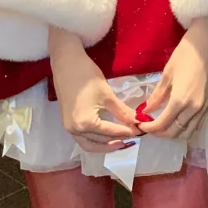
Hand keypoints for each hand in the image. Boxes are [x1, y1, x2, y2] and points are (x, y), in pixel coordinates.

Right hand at [48, 26, 139, 154]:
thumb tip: (138, 121)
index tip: (141, 131)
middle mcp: (75, 130)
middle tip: (133, 137)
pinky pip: (83, 138)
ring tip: (121, 142)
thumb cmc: (87, 75)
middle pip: (100, 142)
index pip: (111, 132)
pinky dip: (95, 141)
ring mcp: (69, 128)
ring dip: (105, 146)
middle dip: (118, 141)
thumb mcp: (107, 95)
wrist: (66, 61)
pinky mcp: (67, 123)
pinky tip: (105, 136)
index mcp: (86, 123)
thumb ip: (122, 112)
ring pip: (90, 145)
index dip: (128, 131)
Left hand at [141, 15, 207, 141]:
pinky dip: (186, 129)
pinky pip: (198, 125)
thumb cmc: (185, 54)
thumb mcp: (167, 73)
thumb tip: (146, 110)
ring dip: (174, 134)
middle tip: (149, 126)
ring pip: (188, 132)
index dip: (149, 128)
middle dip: (160, 133)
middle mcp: (194, 109)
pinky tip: (178, 122)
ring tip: (163, 126)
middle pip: (175, 132)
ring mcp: (204, 108)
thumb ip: (157, 95)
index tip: (140, 125)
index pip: (162, 124)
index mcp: (180, 100)